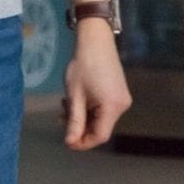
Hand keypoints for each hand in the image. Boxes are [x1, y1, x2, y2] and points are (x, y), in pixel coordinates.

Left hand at [62, 22, 130, 149]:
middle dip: (80, 126)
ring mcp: (122, 99)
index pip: (100, 136)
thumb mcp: (74, 95)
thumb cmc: (83, 65)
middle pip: (100, 128)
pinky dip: (89, 109)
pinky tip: (77, 99)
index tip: (66, 140)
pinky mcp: (119, 93)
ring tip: (66, 104)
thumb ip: (74, 121)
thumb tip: (70, 143)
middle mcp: (122, 105)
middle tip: (62, 116)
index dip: (83, 142)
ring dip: (83, 116)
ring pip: (100, 119)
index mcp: (113, 107)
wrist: (95, 40)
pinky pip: (104, 109)